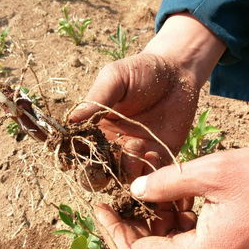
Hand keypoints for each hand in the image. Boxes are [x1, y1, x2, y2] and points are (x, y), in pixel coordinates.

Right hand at [68, 13, 224, 178]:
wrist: (177, 72)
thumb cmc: (141, 71)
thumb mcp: (115, 78)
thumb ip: (96, 99)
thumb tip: (71, 120)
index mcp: (95, 129)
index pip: (78, 152)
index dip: (75, 159)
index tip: (81, 153)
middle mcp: (113, 146)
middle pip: (98, 174)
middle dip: (100, 173)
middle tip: (110, 155)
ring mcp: (137, 154)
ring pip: (124, 177)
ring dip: (126, 169)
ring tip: (135, 144)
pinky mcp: (160, 157)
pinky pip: (152, 175)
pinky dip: (150, 172)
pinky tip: (152, 153)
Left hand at [95, 147, 248, 248]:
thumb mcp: (214, 172)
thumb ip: (168, 183)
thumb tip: (136, 189)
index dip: (114, 231)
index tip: (99, 205)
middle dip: (130, 226)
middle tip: (118, 195)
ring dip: (153, 222)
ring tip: (147, 190)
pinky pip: (190, 243)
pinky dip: (175, 222)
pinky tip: (175, 196)